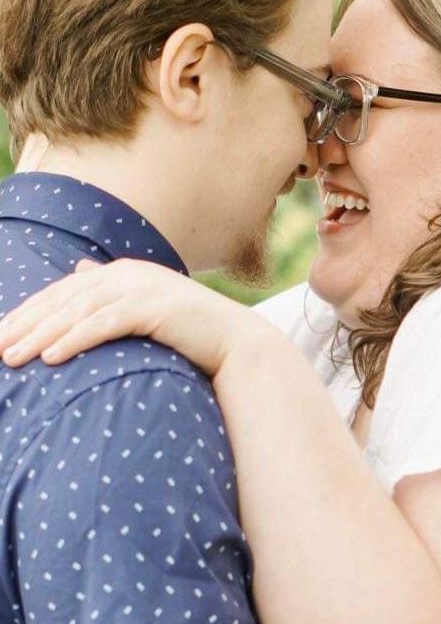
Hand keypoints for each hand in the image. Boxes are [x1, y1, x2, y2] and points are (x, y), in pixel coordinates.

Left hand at [0, 258, 276, 375]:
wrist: (234, 340)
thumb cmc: (189, 329)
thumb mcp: (146, 303)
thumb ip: (112, 289)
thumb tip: (82, 266)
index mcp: (124, 272)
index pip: (66, 289)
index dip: (31, 310)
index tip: (2, 332)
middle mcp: (129, 273)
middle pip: (66, 297)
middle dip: (27, 322)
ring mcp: (142, 288)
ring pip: (79, 310)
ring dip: (42, 333)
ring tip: (13, 357)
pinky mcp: (154, 307)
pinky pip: (104, 323)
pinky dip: (75, 338)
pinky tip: (51, 356)